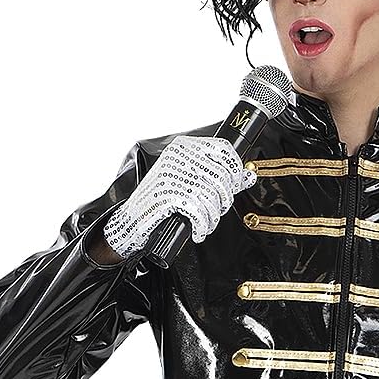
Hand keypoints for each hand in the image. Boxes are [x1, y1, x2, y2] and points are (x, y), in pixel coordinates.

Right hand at [103, 134, 257, 257]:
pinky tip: (199, 232)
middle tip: (217, 211)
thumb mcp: (186, 180)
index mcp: (183, 147)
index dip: (236, 170)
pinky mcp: (168, 196)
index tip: (236, 186)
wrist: (130, 219)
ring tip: (206, 224)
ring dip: (213, 217)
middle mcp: (178, 157)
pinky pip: (199, 212)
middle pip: (222, 177)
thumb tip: (248, 177)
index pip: (223, 150)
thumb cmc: (159, 200)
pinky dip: (202, 226)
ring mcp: (173, 176)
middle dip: (225, 200)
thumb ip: (215, 176)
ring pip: (212, 197)